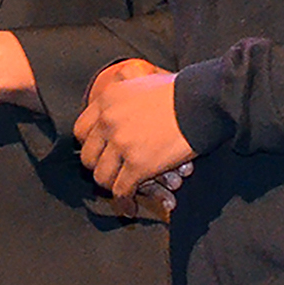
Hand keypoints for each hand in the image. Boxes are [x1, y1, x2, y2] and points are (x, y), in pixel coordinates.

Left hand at [75, 69, 194, 200]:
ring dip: (112, 187)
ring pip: (102, 177)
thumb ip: (126, 85)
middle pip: (87, 157)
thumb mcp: (142, 79)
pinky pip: (122, 190)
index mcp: (106, 101)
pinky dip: (126, 202)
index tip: (100, 153)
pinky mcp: (139, 165)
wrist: (203, 102)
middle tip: (112, 174)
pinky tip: (131, 208)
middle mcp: (108, 122)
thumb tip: (121, 76)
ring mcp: (122, 144)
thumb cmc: (181, 90)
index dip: (89, 145)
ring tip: (122, 191)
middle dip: (99, 168)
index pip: (80, 131)